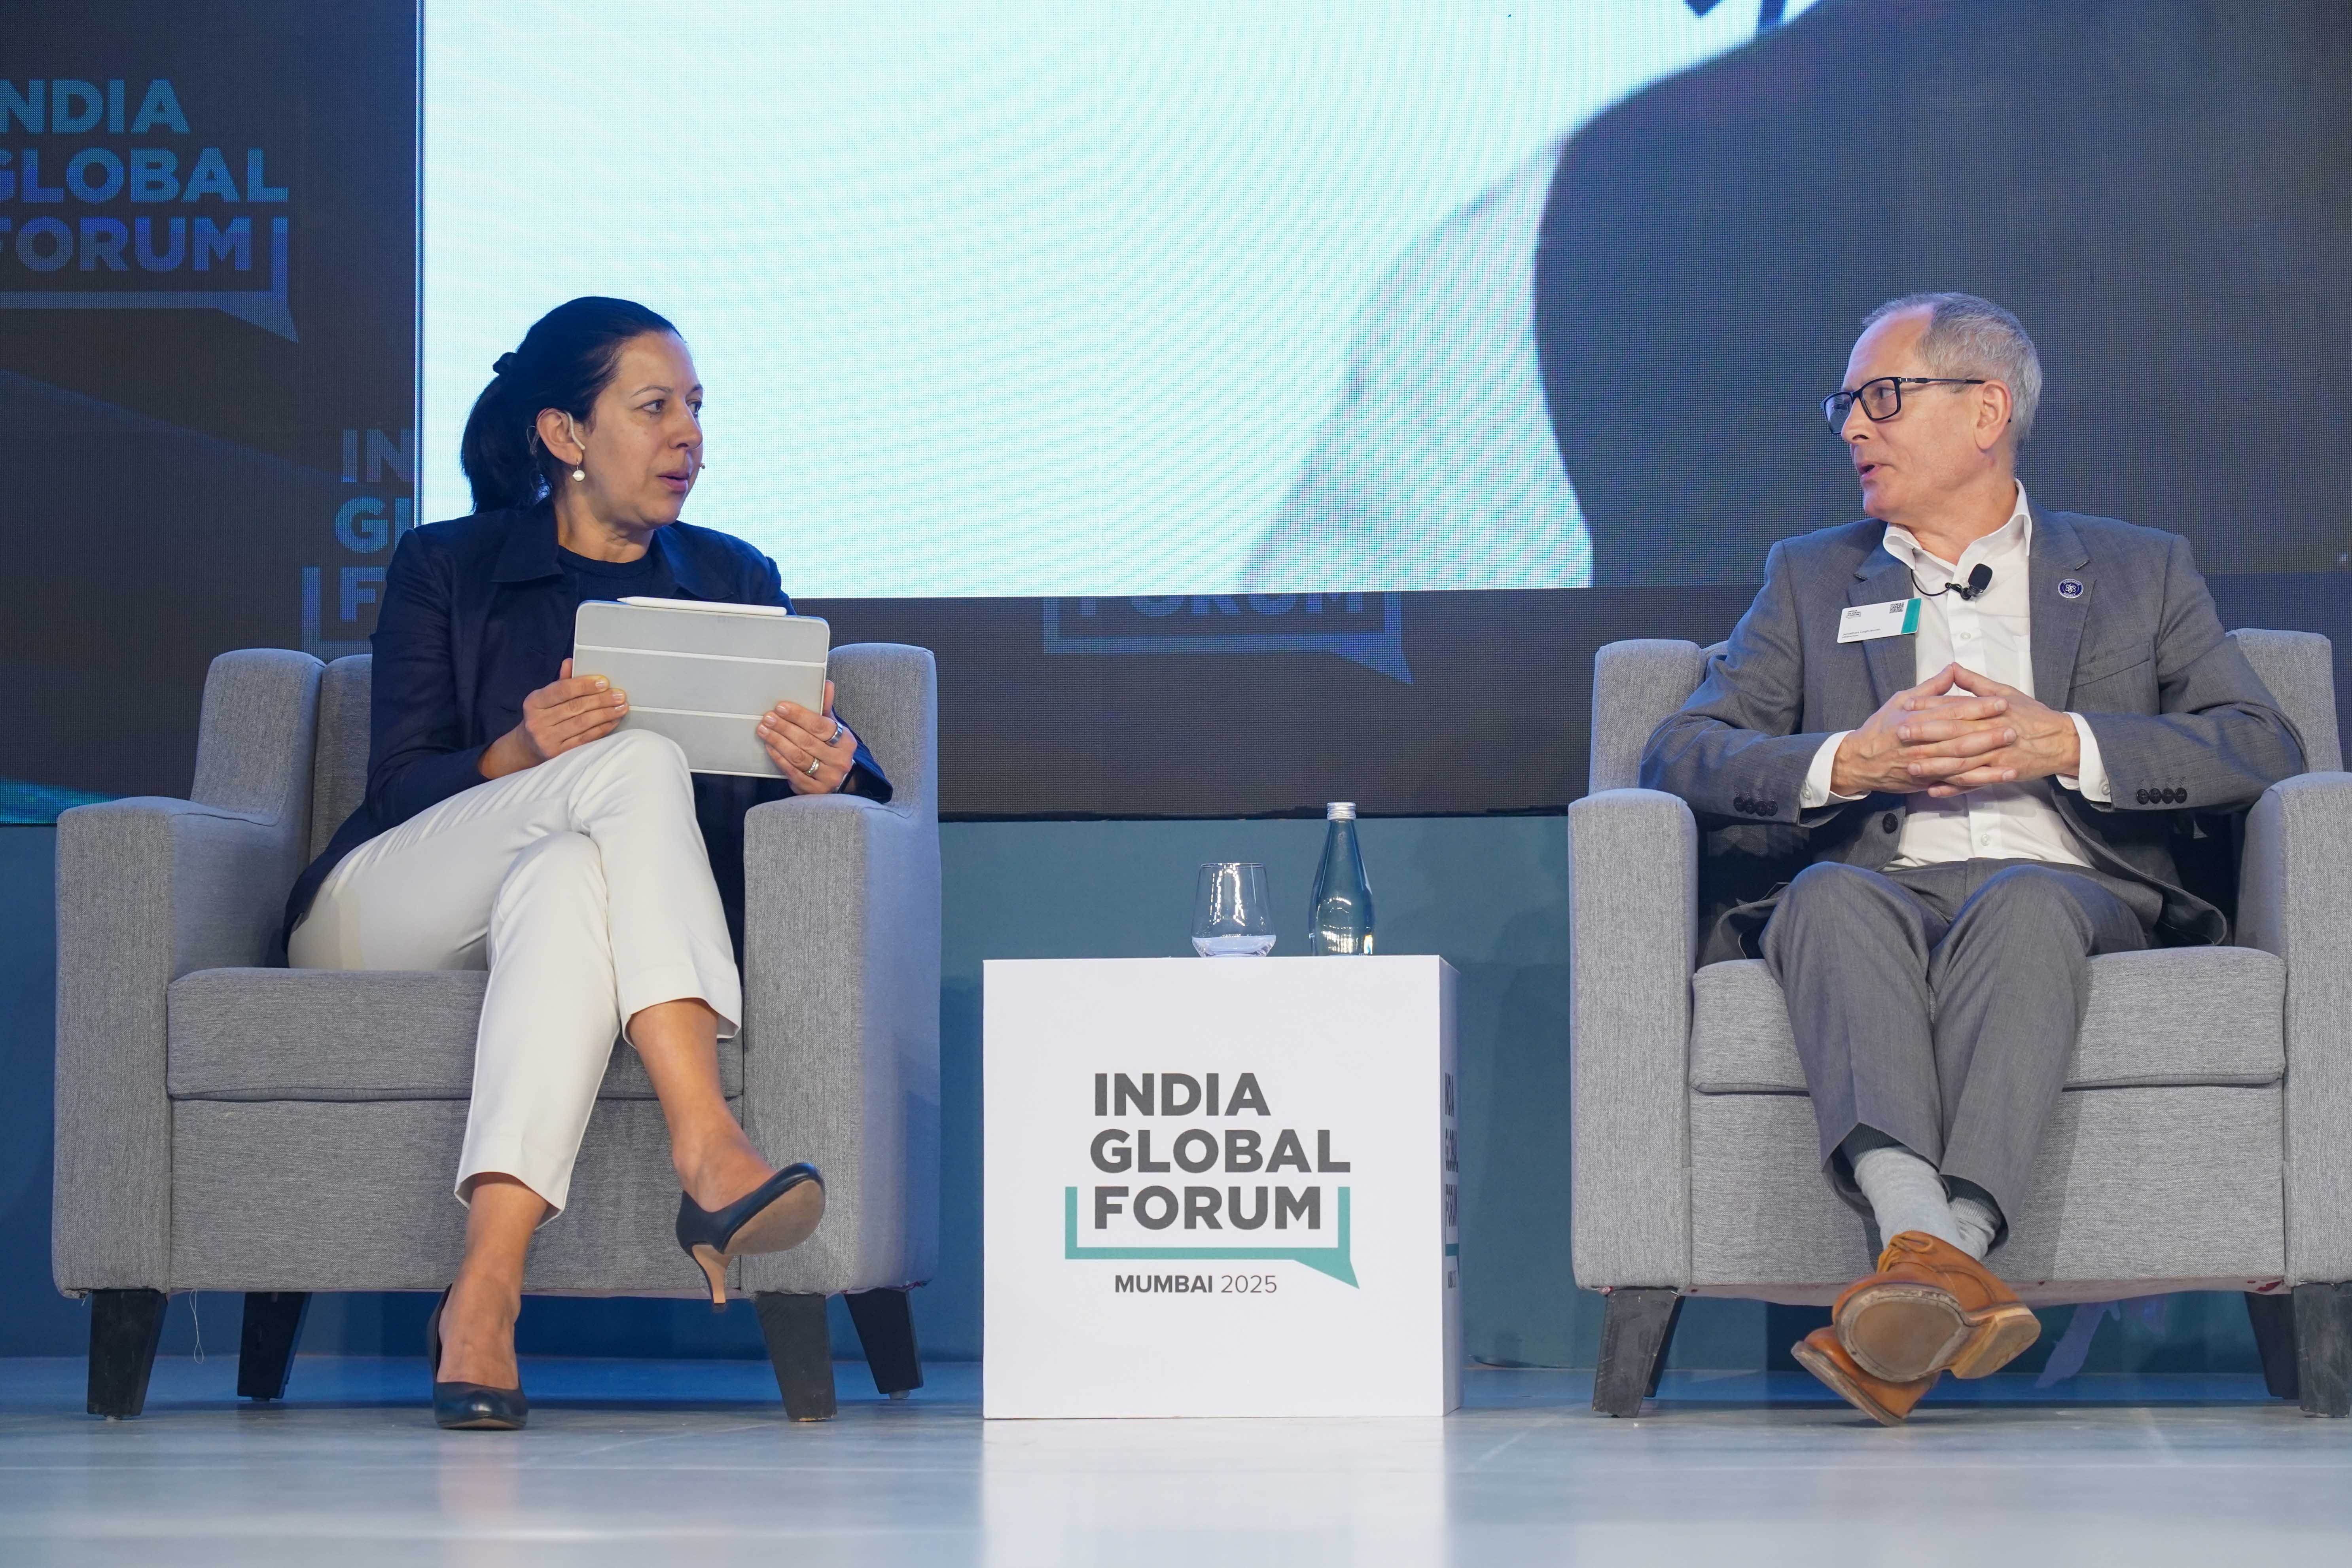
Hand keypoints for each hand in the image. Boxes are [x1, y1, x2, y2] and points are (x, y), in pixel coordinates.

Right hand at [481, 658, 628, 778]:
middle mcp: (538, 720)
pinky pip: (585, 738)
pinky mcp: (558, 754)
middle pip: (575, 707)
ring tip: (621, 707)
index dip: (584, 685)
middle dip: (601, 700)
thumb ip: (560, 682)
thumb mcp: (545, 699)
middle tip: (619, 695)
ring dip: (605, 714)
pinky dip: (602, 729)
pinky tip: (613, 721)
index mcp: (534, 702)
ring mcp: (547, 739)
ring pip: (582, 723)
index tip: (604, 682)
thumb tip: (571, 662)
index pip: (562, 690)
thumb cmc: (541, 717)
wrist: (526, 747)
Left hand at [758, 679, 858, 794]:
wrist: (837, 780)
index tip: (781, 707)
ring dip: (778, 742)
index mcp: (846, 742)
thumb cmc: (831, 749)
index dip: (799, 715)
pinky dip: (780, 759)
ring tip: (764, 730)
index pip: (821, 725)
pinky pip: (794, 773)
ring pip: (799, 757)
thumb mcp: (832, 729)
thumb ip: (826, 708)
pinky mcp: (815, 790)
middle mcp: (840, 760)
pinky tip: (770, 748)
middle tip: (768, 718)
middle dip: (784, 728)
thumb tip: (826, 684)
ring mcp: (829, 777)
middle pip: (807, 741)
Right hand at [1828, 663, 2017, 796]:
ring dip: (1988, 760)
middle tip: (2013, 728)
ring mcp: (1925, 765)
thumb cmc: (1881, 729)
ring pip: (1961, 763)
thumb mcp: (1900, 700)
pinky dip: (1978, 781)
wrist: (1860, 761)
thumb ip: (1930, 688)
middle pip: (1960, 738)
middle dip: (1988, 734)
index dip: (1978, 707)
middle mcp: (1922, 743)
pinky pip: (1956, 782)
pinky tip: (1997, 777)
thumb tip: (1952, 670)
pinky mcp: (1928, 780)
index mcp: (1917, 720)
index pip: (1953, 712)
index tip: (2000, 702)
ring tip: (2012, 754)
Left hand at [1915, 667, 2080, 796]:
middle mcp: (1991, 732)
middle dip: (1926, 733)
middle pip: (1954, 733)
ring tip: (1911, 766)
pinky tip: (1934, 789)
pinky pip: (1973, 782)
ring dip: (1935, 764)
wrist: (2062, 741)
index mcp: (1990, 711)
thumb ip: (1976, 684)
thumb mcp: (2006, 693)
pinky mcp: (2000, 773)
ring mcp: (1995, 755)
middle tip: (1900, 733)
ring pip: (1961, 761)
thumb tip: (1954, 668)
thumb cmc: (2033, 716)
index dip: (1929, 706)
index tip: (1907, 706)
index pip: (1954, 706)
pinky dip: (1954, 787)